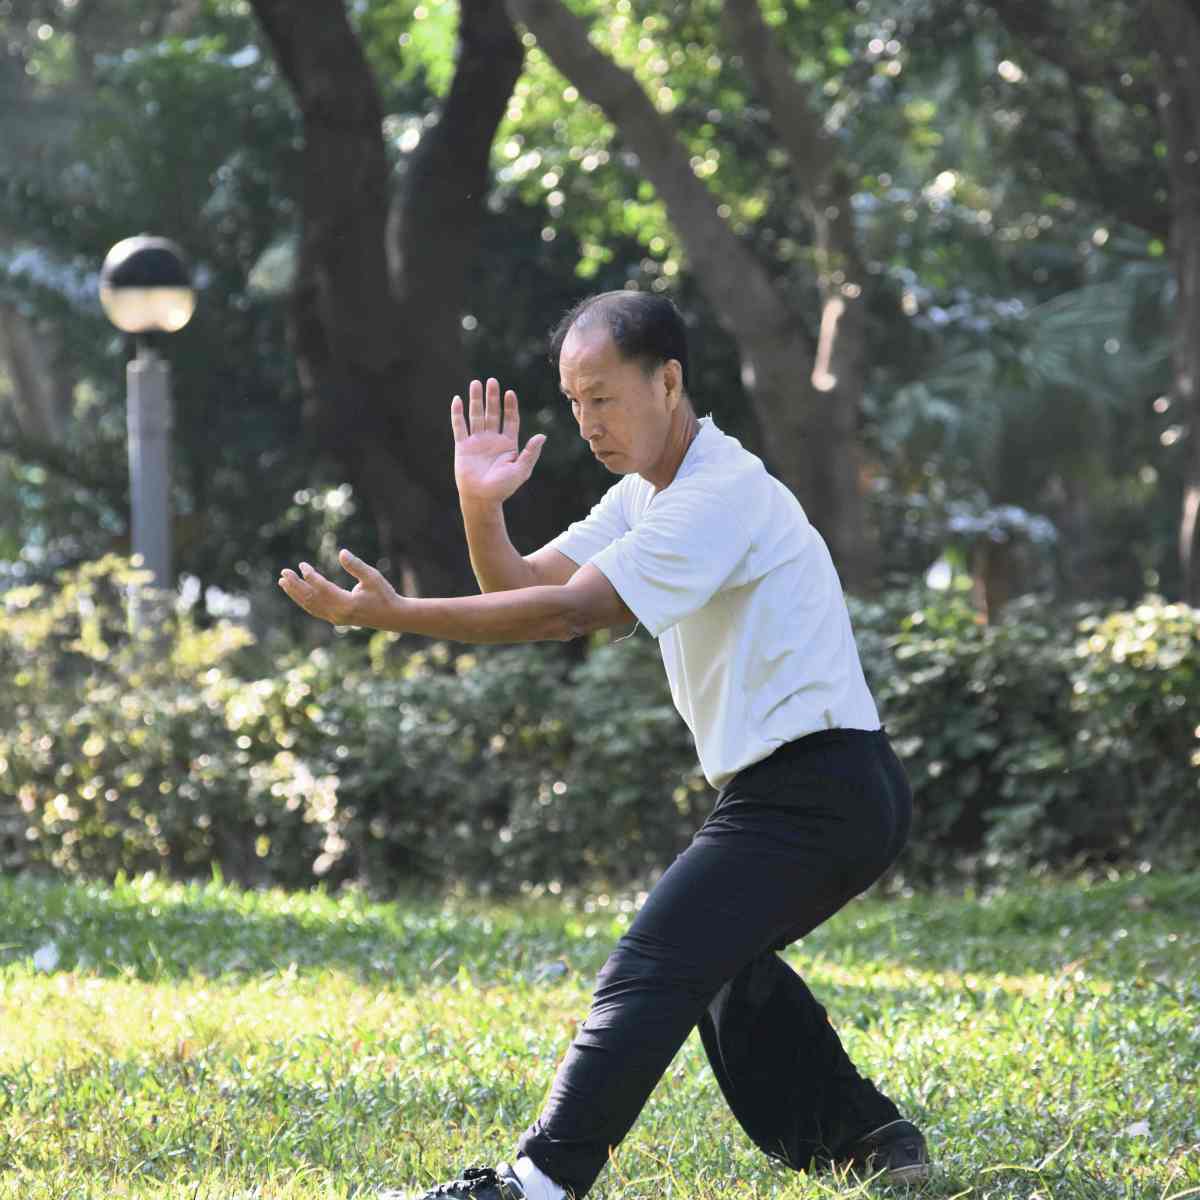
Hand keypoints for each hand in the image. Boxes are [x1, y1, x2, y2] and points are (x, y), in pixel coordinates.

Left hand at [278, 549, 400, 628]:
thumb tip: (341, 552)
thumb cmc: (384, 594)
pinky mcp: (336, 619)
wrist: (392, 616)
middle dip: (295, 585)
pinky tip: (297, 593)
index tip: (302, 565)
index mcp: (346, 604)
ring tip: (283, 582)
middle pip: (311, 598)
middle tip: (284, 572)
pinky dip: (304, 601)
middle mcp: (338, 613)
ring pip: (310, 606)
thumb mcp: (372, 577)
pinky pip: (315, 610)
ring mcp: (336, 618)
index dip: (310, 576)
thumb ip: (356, 565)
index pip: (321, 589)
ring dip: (296, 593)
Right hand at [452, 376, 545, 506]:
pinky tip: (458, 400)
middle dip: (493, 398)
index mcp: (508, 444)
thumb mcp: (521, 470)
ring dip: (476, 400)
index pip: (510, 420)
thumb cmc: (503, 488)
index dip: (510, 406)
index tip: (510, 393)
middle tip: (492, 381)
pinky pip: (459, 426)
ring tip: (476, 383)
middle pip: (493, 413)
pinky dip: (458, 413)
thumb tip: (542, 436)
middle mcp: (492, 440)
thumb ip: (530, 452)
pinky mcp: (462, 446)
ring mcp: (477, 442)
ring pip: (476, 415)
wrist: (482, 499)